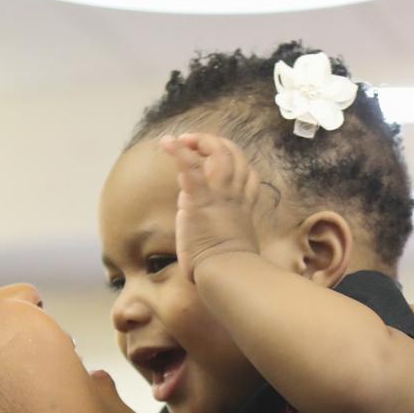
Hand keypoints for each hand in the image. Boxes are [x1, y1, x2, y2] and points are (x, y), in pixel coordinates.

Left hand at [160, 133, 269, 281]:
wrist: (227, 273)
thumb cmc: (227, 268)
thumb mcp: (229, 243)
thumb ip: (216, 225)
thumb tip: (192, 212)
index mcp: (243, 206)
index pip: (246, 173)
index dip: (233, 162)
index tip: (214, 163)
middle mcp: (235, 195)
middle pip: (235, 155)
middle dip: (215, 143)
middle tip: (194, 144)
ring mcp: (220, 194)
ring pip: (219, 153)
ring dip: (199, 141)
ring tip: (181, 140)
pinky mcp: (200, 199)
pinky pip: (191, 166)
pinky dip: (178, 151)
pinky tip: (167, 142)